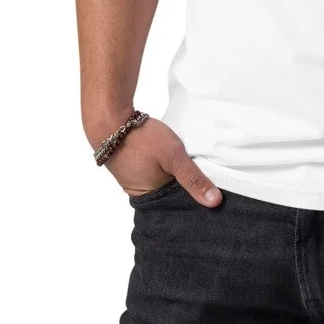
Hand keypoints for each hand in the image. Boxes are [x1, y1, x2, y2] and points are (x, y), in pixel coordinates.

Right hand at [98, 115, 221, 205]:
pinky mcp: (130, 164)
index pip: (177, 204)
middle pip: (169, 193)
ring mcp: (132, 178)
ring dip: (172, 174)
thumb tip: (215, 202)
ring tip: (187, 165)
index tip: (211, 194)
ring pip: (160, 180)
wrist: (109, 118)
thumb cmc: (140, 138)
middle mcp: (138, 192)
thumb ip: (193, 178)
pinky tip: (169, 157)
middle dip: (184, 186)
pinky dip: (161, 164)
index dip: (194, 198)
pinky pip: (151, 169)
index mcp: (148, 198)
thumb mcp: (174, 157)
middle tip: (203, 176)